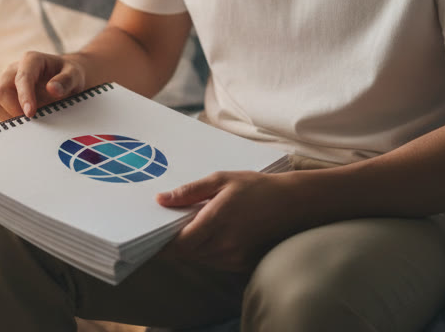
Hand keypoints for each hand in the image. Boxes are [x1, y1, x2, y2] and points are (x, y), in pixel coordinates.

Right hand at [0, 51, 86, 120]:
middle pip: (1, 90)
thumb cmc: (69, 75)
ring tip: (31, 124)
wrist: (65, 78)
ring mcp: (6, 84)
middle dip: (13, 109)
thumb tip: (52, 89)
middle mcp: (14, 70)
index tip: (31, 113)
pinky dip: (9, 120)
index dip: (24, 96)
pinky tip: (26, 124)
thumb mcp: (75, 75)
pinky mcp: (5, 98)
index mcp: (31, 60)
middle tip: (32, 123)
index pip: (22, 78)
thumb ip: (66, 80)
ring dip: (10, 117)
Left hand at [157, 171, 300, 271]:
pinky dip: (206, 252)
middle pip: (186, 253)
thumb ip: (190, 192)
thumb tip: (161, 200)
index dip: (162, 243)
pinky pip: (214, 262)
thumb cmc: (256, 187)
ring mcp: (235, 257)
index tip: (151, 235)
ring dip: (190, 248)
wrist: (293, 204)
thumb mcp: (221, 180)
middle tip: (167, 227)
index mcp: (217, 220)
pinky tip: (209, 235)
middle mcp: (225, 244)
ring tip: (190, 227)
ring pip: (199, 259)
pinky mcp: (242, 264)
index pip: (180, 244)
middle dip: (174, 243)